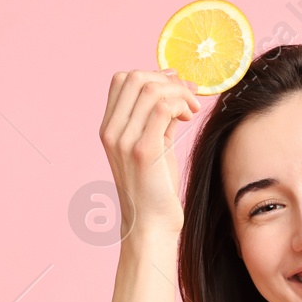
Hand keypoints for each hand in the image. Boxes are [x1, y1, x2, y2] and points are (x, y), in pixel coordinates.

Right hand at [99, 68, 201, 240]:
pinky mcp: (143, 151)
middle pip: (135, 77)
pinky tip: (190, 117)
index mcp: (109, 129)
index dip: (152, 74)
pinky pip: (162, 107)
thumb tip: (175, 90)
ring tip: (192, 109)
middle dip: (167, 79)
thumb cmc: (154, 189)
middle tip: (188, 96)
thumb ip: (158, 119)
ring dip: (179, 92)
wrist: (150, 226)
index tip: (175, 88)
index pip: (122, 80)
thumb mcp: (154, 146)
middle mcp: (112, 132)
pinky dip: (181, 104)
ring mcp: (124, 141)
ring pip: (151, 88)